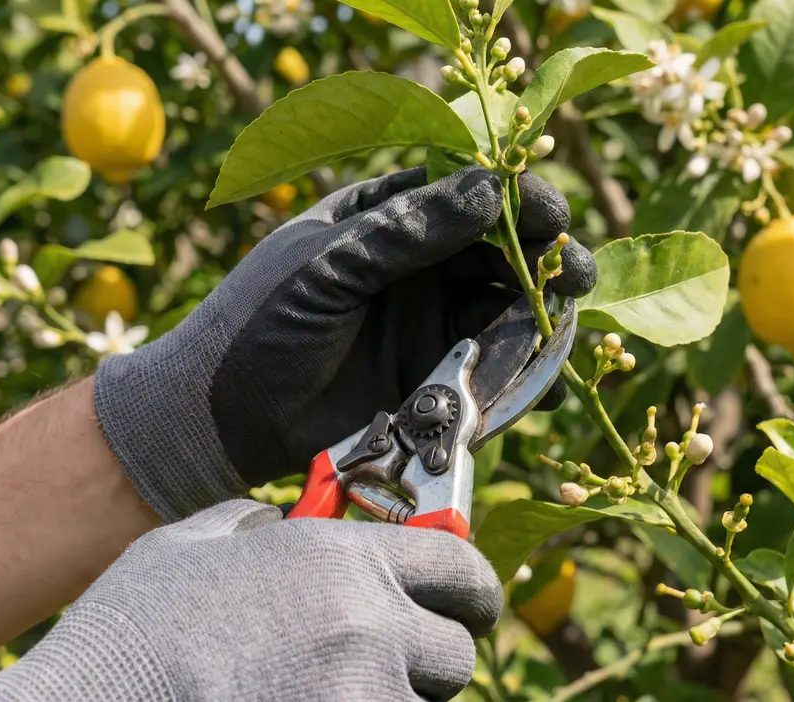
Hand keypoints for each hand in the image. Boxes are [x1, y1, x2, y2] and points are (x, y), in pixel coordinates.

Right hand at [0, 500, 503, 701]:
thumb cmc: (129, 636)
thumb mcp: (191, 546)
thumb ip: (260, 527)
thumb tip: (288, 524)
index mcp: (341, 561)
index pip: (461, 570)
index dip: (469, 592)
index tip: (466, 609)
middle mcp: (368, 625)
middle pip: (454, 655)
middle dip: (423, 661)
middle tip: (376, 665)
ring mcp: (362, 695)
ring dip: (389, 700)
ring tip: (320, 693)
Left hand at [94, 166, 595, 520]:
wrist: (219, 421)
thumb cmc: (257, 326)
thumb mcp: (327, 267)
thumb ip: (406, 231)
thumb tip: (490, 189)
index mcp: (386, 216)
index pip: (466, 191)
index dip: (515, 197)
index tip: (551, 214)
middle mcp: (418, 263)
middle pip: (502, 250)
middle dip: (545, 258)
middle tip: (574, 274)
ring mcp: (430, 320)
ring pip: (508, 309)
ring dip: (544, 316)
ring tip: (565, 328)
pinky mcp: (437, 376)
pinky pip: (497, 368)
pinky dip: (527, 376)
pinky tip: (548, 389)